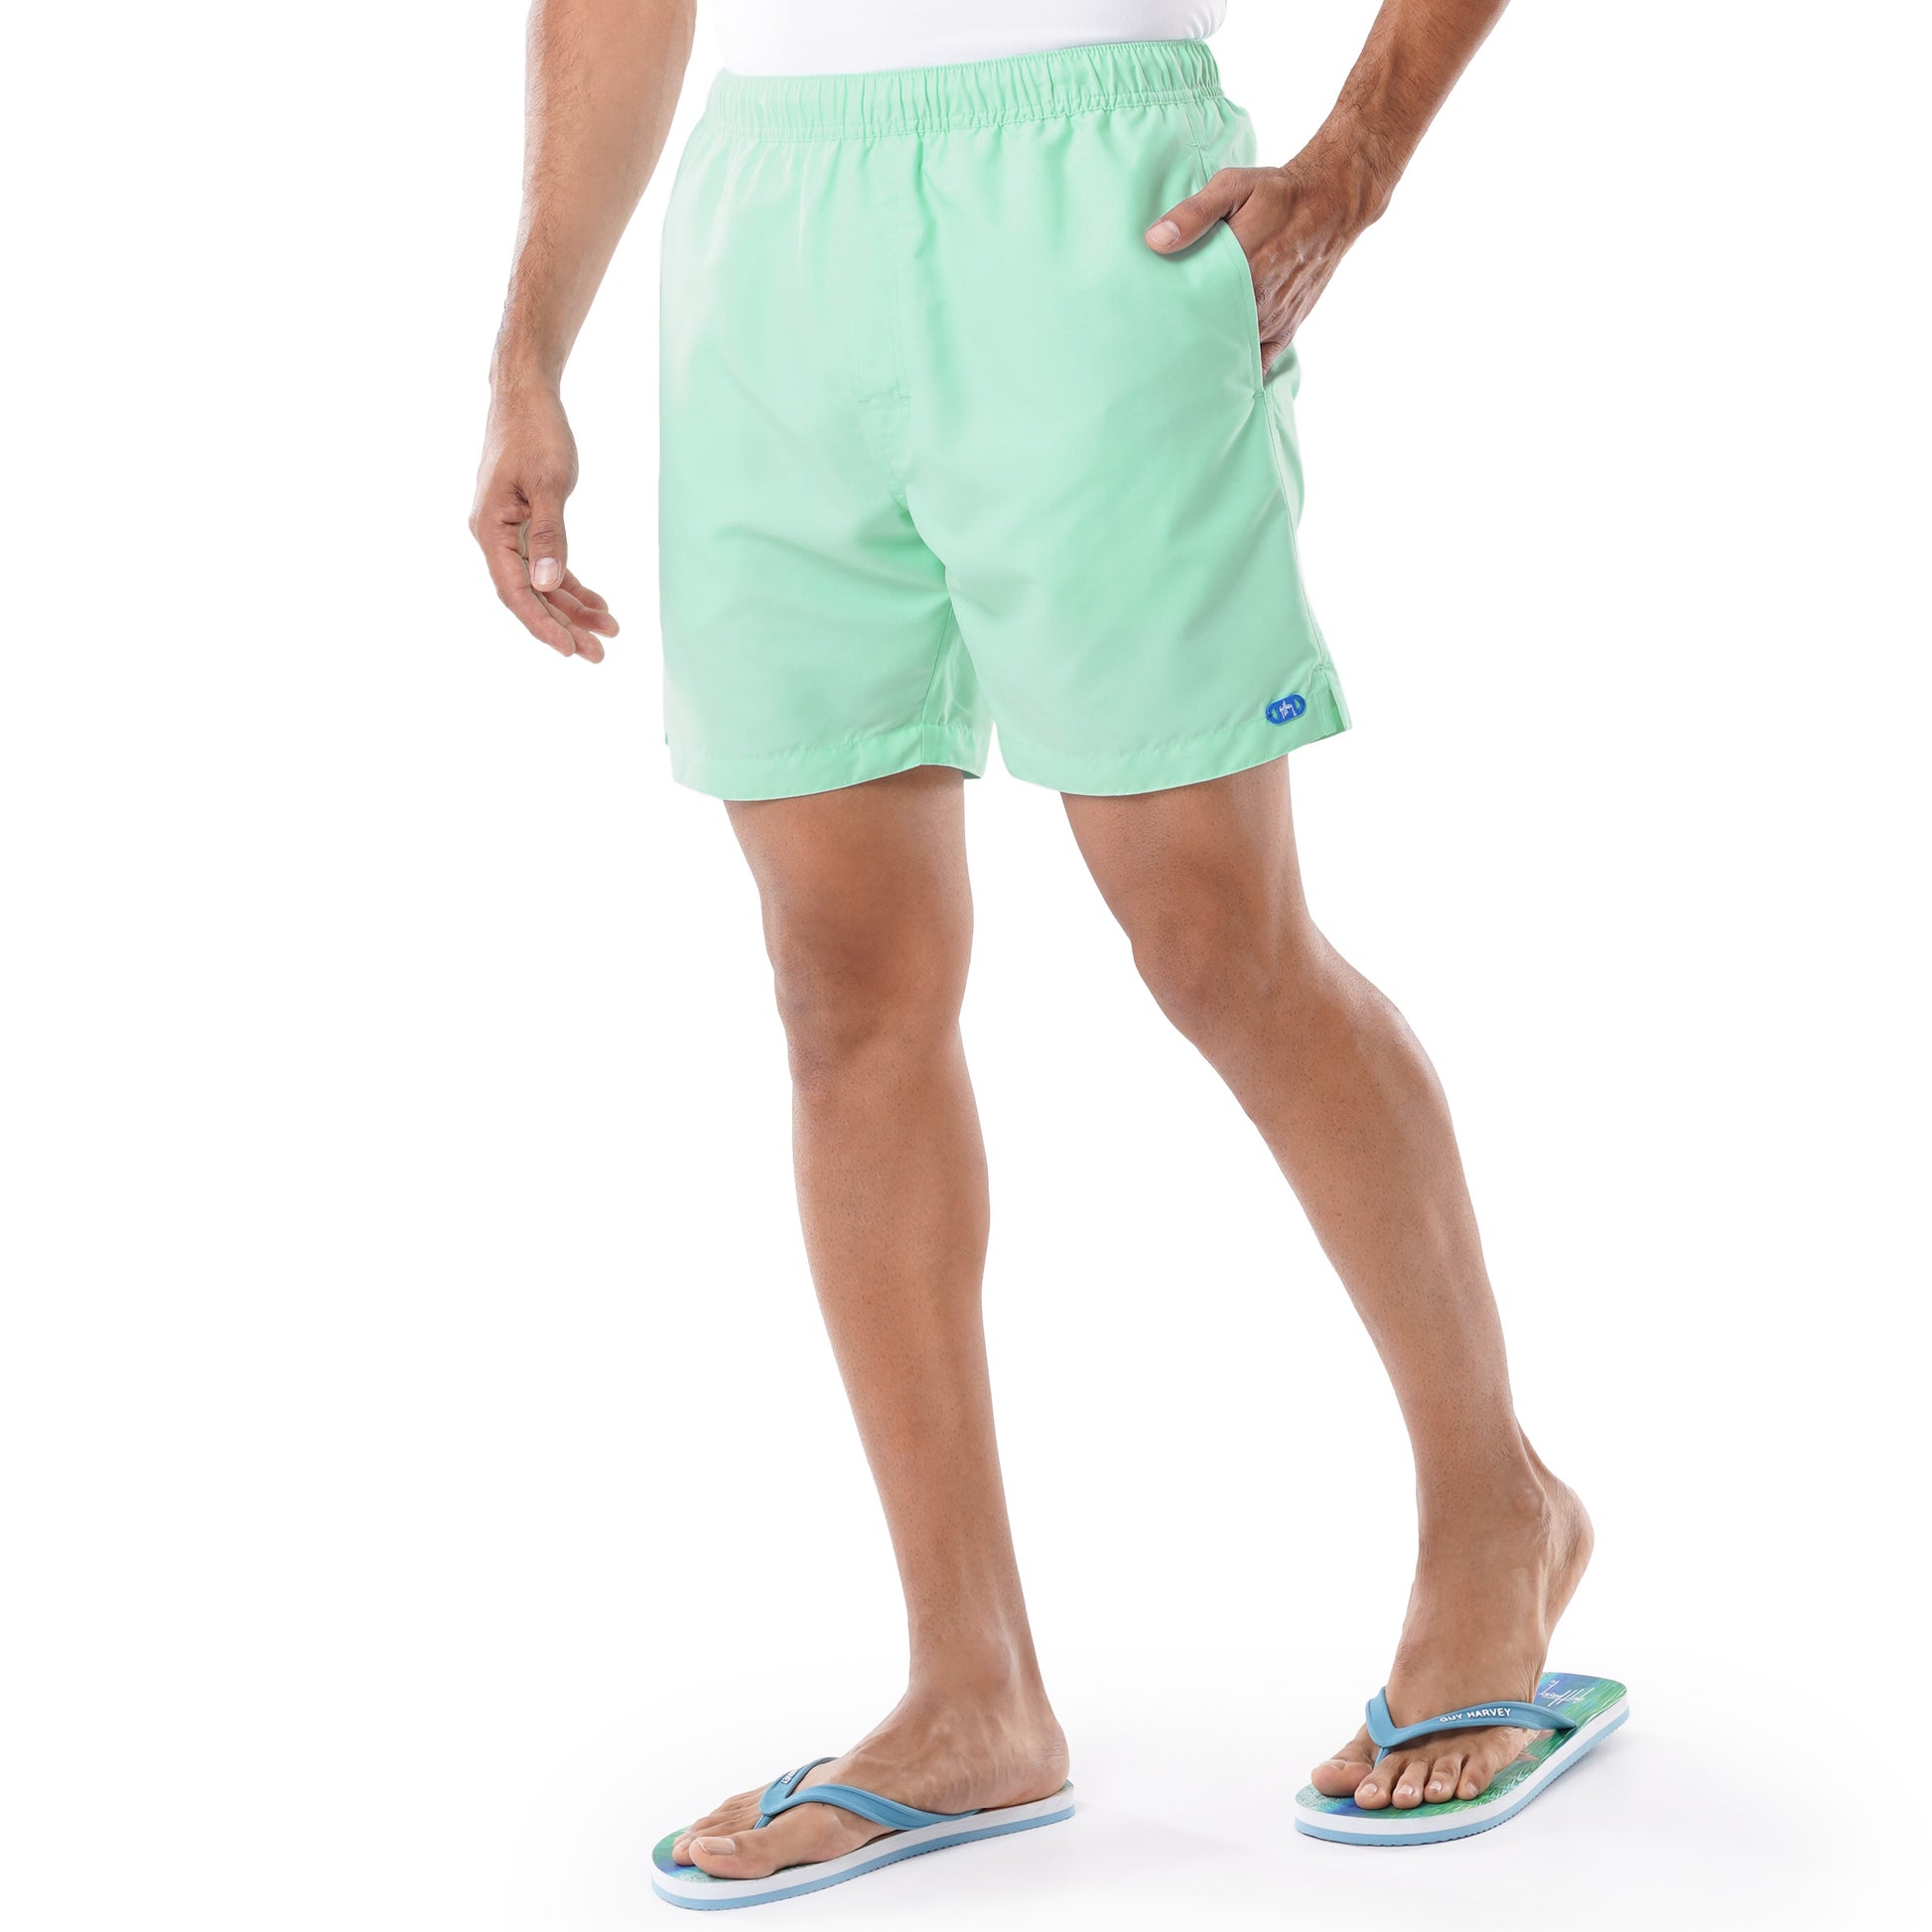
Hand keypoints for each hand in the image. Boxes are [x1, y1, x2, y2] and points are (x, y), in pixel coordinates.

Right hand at [469, 380, 618, 661]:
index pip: (515, 592)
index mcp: (489, 529)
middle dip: (565, 626)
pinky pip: (548, 564)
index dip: (542, 624)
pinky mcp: (526, 522)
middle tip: (599, 655)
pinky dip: (573, 584)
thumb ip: (549, 534)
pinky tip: (599, 603)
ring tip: (608, 633)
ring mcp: (509, 530)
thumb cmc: (535, 431)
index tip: (569, 650)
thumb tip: (546, 584)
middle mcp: (494, 535)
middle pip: (530, 595)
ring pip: (542, 583)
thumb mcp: (548, 482)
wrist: (527, 393)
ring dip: (574, 609)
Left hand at [1146, 139, 1384, 372]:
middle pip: (1210, 337)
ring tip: (1175, 377)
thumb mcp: (1233, 187)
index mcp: (1242, 268)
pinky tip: (1216, 387)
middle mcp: (1259, 301)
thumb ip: (1194, 213)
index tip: (1144, 334)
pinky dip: (1239, 376)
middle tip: (1151, 361)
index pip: (1194, 307)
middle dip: (1182, 348)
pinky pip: (1260, 364)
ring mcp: (1274, 320)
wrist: (1332, 204)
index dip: (1168, 324)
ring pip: (1232, 354)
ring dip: (1207, 364)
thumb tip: (1155, 240)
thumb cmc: (1278, 194)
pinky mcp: (1286, 329)